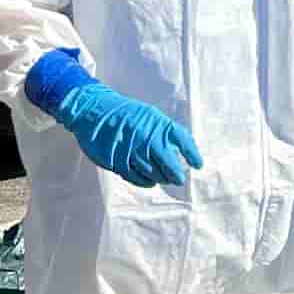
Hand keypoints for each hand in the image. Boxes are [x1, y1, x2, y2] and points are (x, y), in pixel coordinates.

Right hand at [55, 79, 202, 187]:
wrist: (95, 112)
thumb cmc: (126, 114)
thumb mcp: (150, 116)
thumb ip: (164, 131)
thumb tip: (179, 149)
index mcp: (158, 124)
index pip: (183, 140)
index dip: (192, 154)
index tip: (198, 165)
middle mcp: (148, 138)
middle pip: (169, 163)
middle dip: (176, 174)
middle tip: (179, 179)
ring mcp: (132, 151)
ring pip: (153, 173)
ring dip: (161, 178)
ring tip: (165, 180)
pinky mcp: (117, 161)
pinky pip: (135, 177)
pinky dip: (145, 182)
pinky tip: (150, 182)